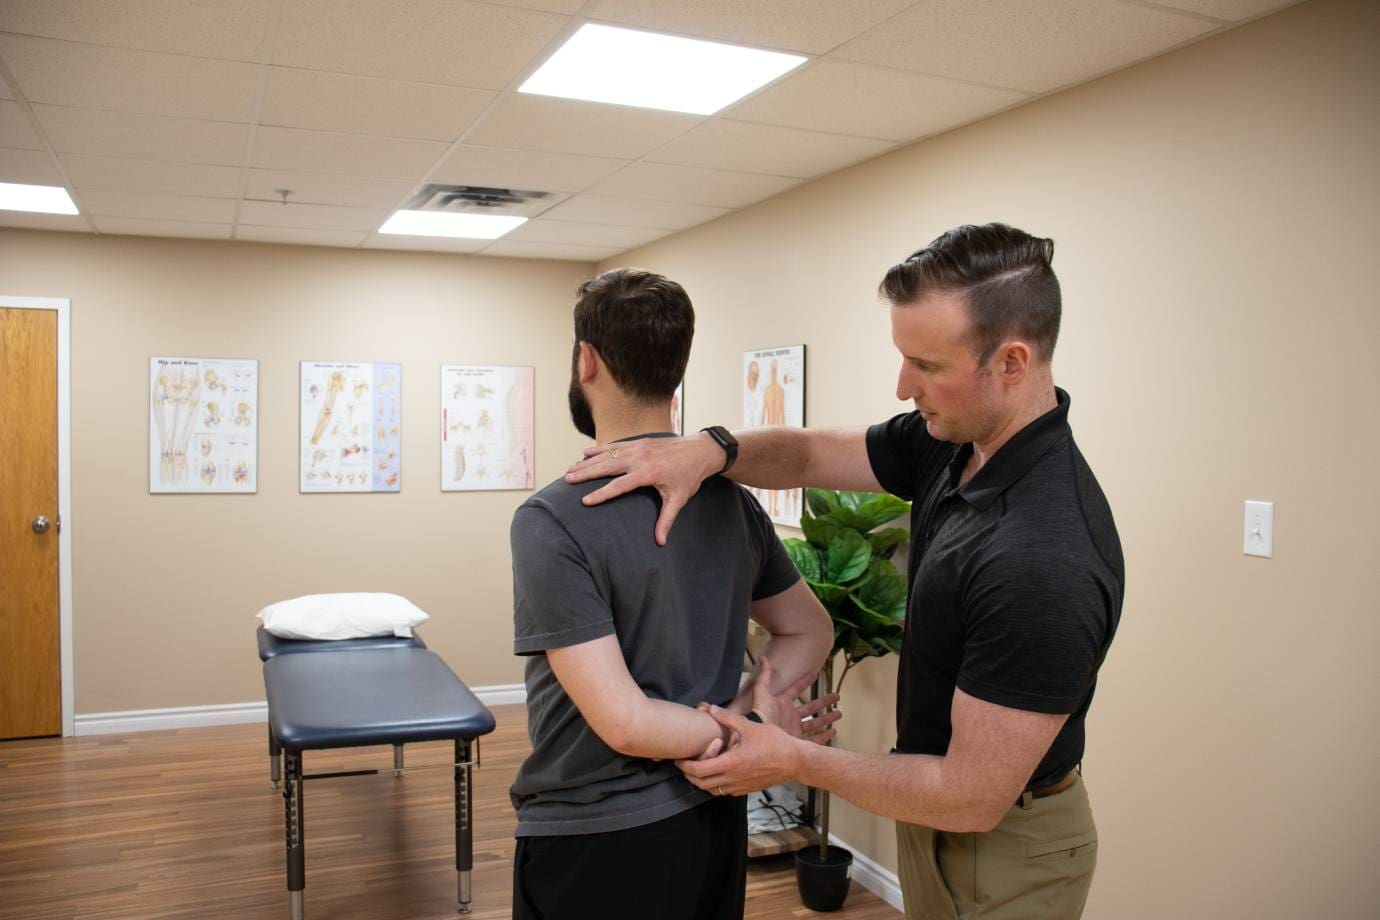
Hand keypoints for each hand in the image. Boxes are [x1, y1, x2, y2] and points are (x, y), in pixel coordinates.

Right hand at [565, 433, 722, 544]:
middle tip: (567, 480)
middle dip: (585, 473)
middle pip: (606, 467)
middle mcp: (640, 458)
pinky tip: (585, 453)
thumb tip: (660, 542)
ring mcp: (638, 447)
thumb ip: (667, 520)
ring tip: (569, 469)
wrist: (700, 450)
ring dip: (587, 462)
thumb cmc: (689, 476)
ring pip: (607, 454)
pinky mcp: (639, 442)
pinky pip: (615, 445)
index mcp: (648, 473)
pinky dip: (599, 449)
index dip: (601, 494)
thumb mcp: (679, 499)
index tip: (584, 501)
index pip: (619, 486)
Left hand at [676, 706, 804, 795]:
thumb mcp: (750, 727)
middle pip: (701, 784)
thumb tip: (710, 708)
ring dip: (702, 781)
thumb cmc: (775, 743)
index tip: (679, 759)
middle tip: (685, 764)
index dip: (685, 766)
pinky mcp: (747, 789)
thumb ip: (728, 718)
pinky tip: (718, 772)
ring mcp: (740, 786)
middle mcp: (733, 779)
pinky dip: (716, 784)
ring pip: (712, 790)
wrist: (795, 761)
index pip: (698, 771)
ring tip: (699, 768)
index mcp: (731, 764)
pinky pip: (725, 791)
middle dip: (689, 775)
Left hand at [748, 656, 840, 744]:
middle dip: (824, 701)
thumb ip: (764, 675)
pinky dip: (824, 736)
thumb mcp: (761, 691)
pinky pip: (814, 740)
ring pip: (815, 723)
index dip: (804, 682)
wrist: (760, 737)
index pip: (795, 690)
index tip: (814, 675)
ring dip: (827, 718)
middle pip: (811, 707)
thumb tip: (763, 658)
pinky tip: (833, 731)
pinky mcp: (797, 742)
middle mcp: (789, 717)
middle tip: (836, 696)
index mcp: (782, 704)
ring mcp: (794, 730)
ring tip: (839, 713)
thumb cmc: (760, 714)